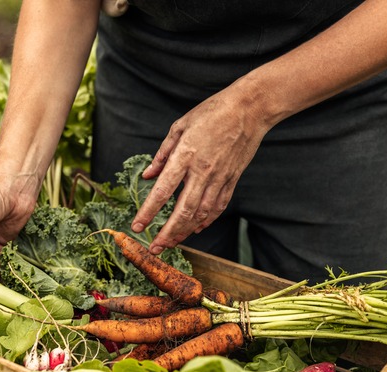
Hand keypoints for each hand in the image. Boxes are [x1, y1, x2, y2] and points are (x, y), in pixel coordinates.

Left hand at [131, 82, 270, 253]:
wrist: (249, 109)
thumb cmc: (212, 112)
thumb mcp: (180, 126)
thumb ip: (163, 153)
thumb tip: (148, 175)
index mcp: (185, 156)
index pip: (162, 191)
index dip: (148, 212)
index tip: (137, 226)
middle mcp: (202, 171)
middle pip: (182, 211)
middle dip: (167, 233)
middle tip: (155, 248)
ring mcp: (220, 178)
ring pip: (201, 214)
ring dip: (185, 231)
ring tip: (172, 242)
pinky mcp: (232, 180)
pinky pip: (218, 207)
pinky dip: (206, 221)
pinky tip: (196, 229)